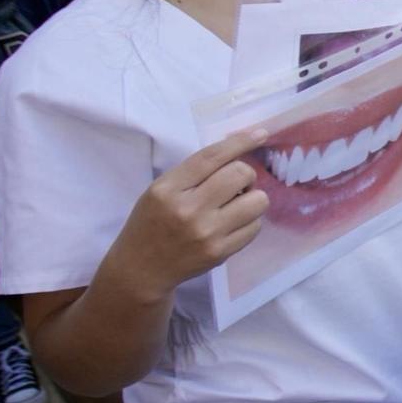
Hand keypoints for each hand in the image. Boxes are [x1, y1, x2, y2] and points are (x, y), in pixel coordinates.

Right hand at [116, 128, 271, 292]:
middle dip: (245, 175)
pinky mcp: (220, 252)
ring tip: (236, 205)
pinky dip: (249, 221)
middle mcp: (188, 209)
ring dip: (252, 199)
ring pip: (257, 201)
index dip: (240, 142)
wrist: (141, 268)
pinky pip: (255, 227)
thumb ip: (194, 173)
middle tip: (235, 185)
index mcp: (168, 189)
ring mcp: (206, 233)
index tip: (260, 134)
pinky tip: (232, 224)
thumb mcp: (160, 191)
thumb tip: (238, 152)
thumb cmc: (152, 222)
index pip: (211, 157)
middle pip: (240, 174)